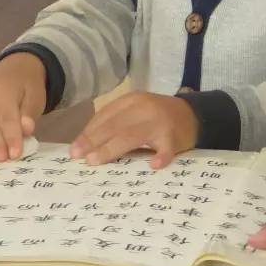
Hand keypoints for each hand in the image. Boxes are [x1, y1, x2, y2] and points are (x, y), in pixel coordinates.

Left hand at [69, 91, 198, 167]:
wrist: (192, 116)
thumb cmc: (156, 119)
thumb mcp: (135, 113)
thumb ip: (115, 124)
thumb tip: (84, 146)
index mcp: (132, 101)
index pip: (105, 116)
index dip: (88, 133)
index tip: (74, 150)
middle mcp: (145, 108)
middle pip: (115, 125)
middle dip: (94, 141)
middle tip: (79, 157)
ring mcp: (160, 122)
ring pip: (133, 135)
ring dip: (112, 148)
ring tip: (95, 161)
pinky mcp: (174, 137)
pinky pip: (166, 148)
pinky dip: (160, 156)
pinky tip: (153, 165)